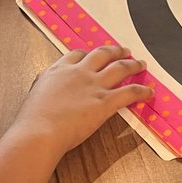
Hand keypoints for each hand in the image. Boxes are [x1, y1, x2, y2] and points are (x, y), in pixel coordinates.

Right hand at [15, 44, 152, 156]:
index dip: (90, 54)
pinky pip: (129, 92)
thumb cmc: (33, 119)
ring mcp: (93, 86)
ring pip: (120, 68)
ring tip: (141, 64)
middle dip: (115, 51)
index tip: (96, 55)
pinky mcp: (105, 102)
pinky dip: (141, 91)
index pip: (78, 54)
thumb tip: (47, 86)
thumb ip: (45, 85)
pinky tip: (149, 92)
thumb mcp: (35, 93)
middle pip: (102, 55)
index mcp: (59, 70)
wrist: (39, 131)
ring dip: (133, 64)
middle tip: (124, 51)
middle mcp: (79, 73)